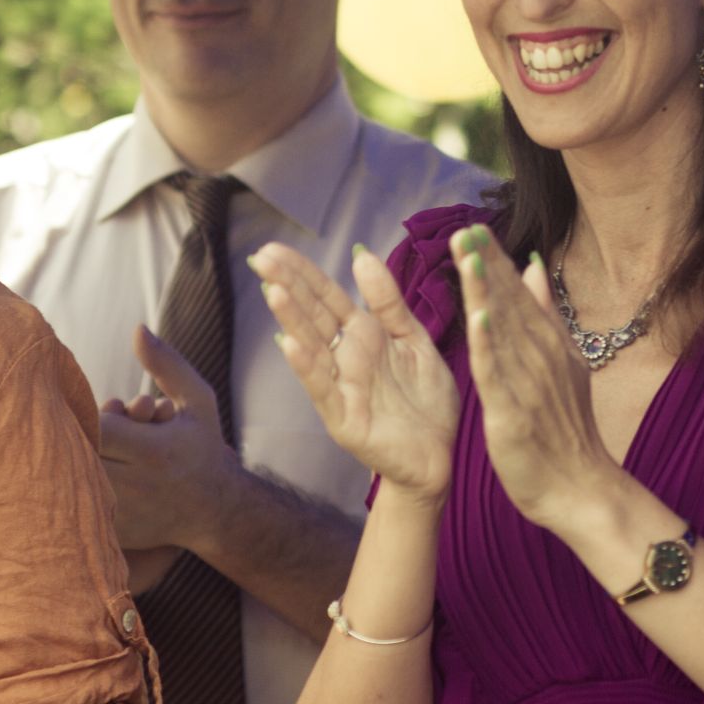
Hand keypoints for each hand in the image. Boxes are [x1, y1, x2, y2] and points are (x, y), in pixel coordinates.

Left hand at [98, 326, 241, 553]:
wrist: (218, 510)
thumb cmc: (202, 446)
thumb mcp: (197, 400)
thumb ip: (167, 364)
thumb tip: (138, 329)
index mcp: (154, 450)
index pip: (97, 428)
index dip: (92, 414)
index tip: (110, 411)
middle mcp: (137, 486)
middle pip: (80, 454)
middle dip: (82, 437)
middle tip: (100, 431)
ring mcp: (124, 515)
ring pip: (76, 482)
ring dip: (79, 463)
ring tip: (105, 454)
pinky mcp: (115, 534)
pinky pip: (80, 507)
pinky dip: (81, 489)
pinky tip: (101, 478)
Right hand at [250, 242, 457, 506]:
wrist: (441, 455)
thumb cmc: (427, 400)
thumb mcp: (413, 339)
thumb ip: (388, 301)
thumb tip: (361, 254)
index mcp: (363, 336)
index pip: (326, 297)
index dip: (303, 273)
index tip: (274, 248)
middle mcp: (346, 358)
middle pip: (313, 316)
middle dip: (288, 286)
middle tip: (262, 257)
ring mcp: (342, 388)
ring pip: (313, 348)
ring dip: (292, 320)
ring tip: (273, 291)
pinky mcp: (345, 420)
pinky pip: (324, 390)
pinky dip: (308, 367)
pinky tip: (291, 344)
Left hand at [453, 225, 621, 529]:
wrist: (582, 489)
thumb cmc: (566, 429)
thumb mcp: (563, 362)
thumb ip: (546, 313)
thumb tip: (534, 265)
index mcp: (547, 344)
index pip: (518, 294)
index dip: (496, 261)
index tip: (474, 227)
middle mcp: (540, 357)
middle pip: (509, 304)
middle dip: (487, 266)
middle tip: (466, 229)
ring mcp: (528, 384)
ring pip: (502, 330)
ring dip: (485, 292)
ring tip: (469, 256)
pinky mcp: (514, 414)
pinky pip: (498, 375)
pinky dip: (489, 345)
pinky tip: (478, 318)